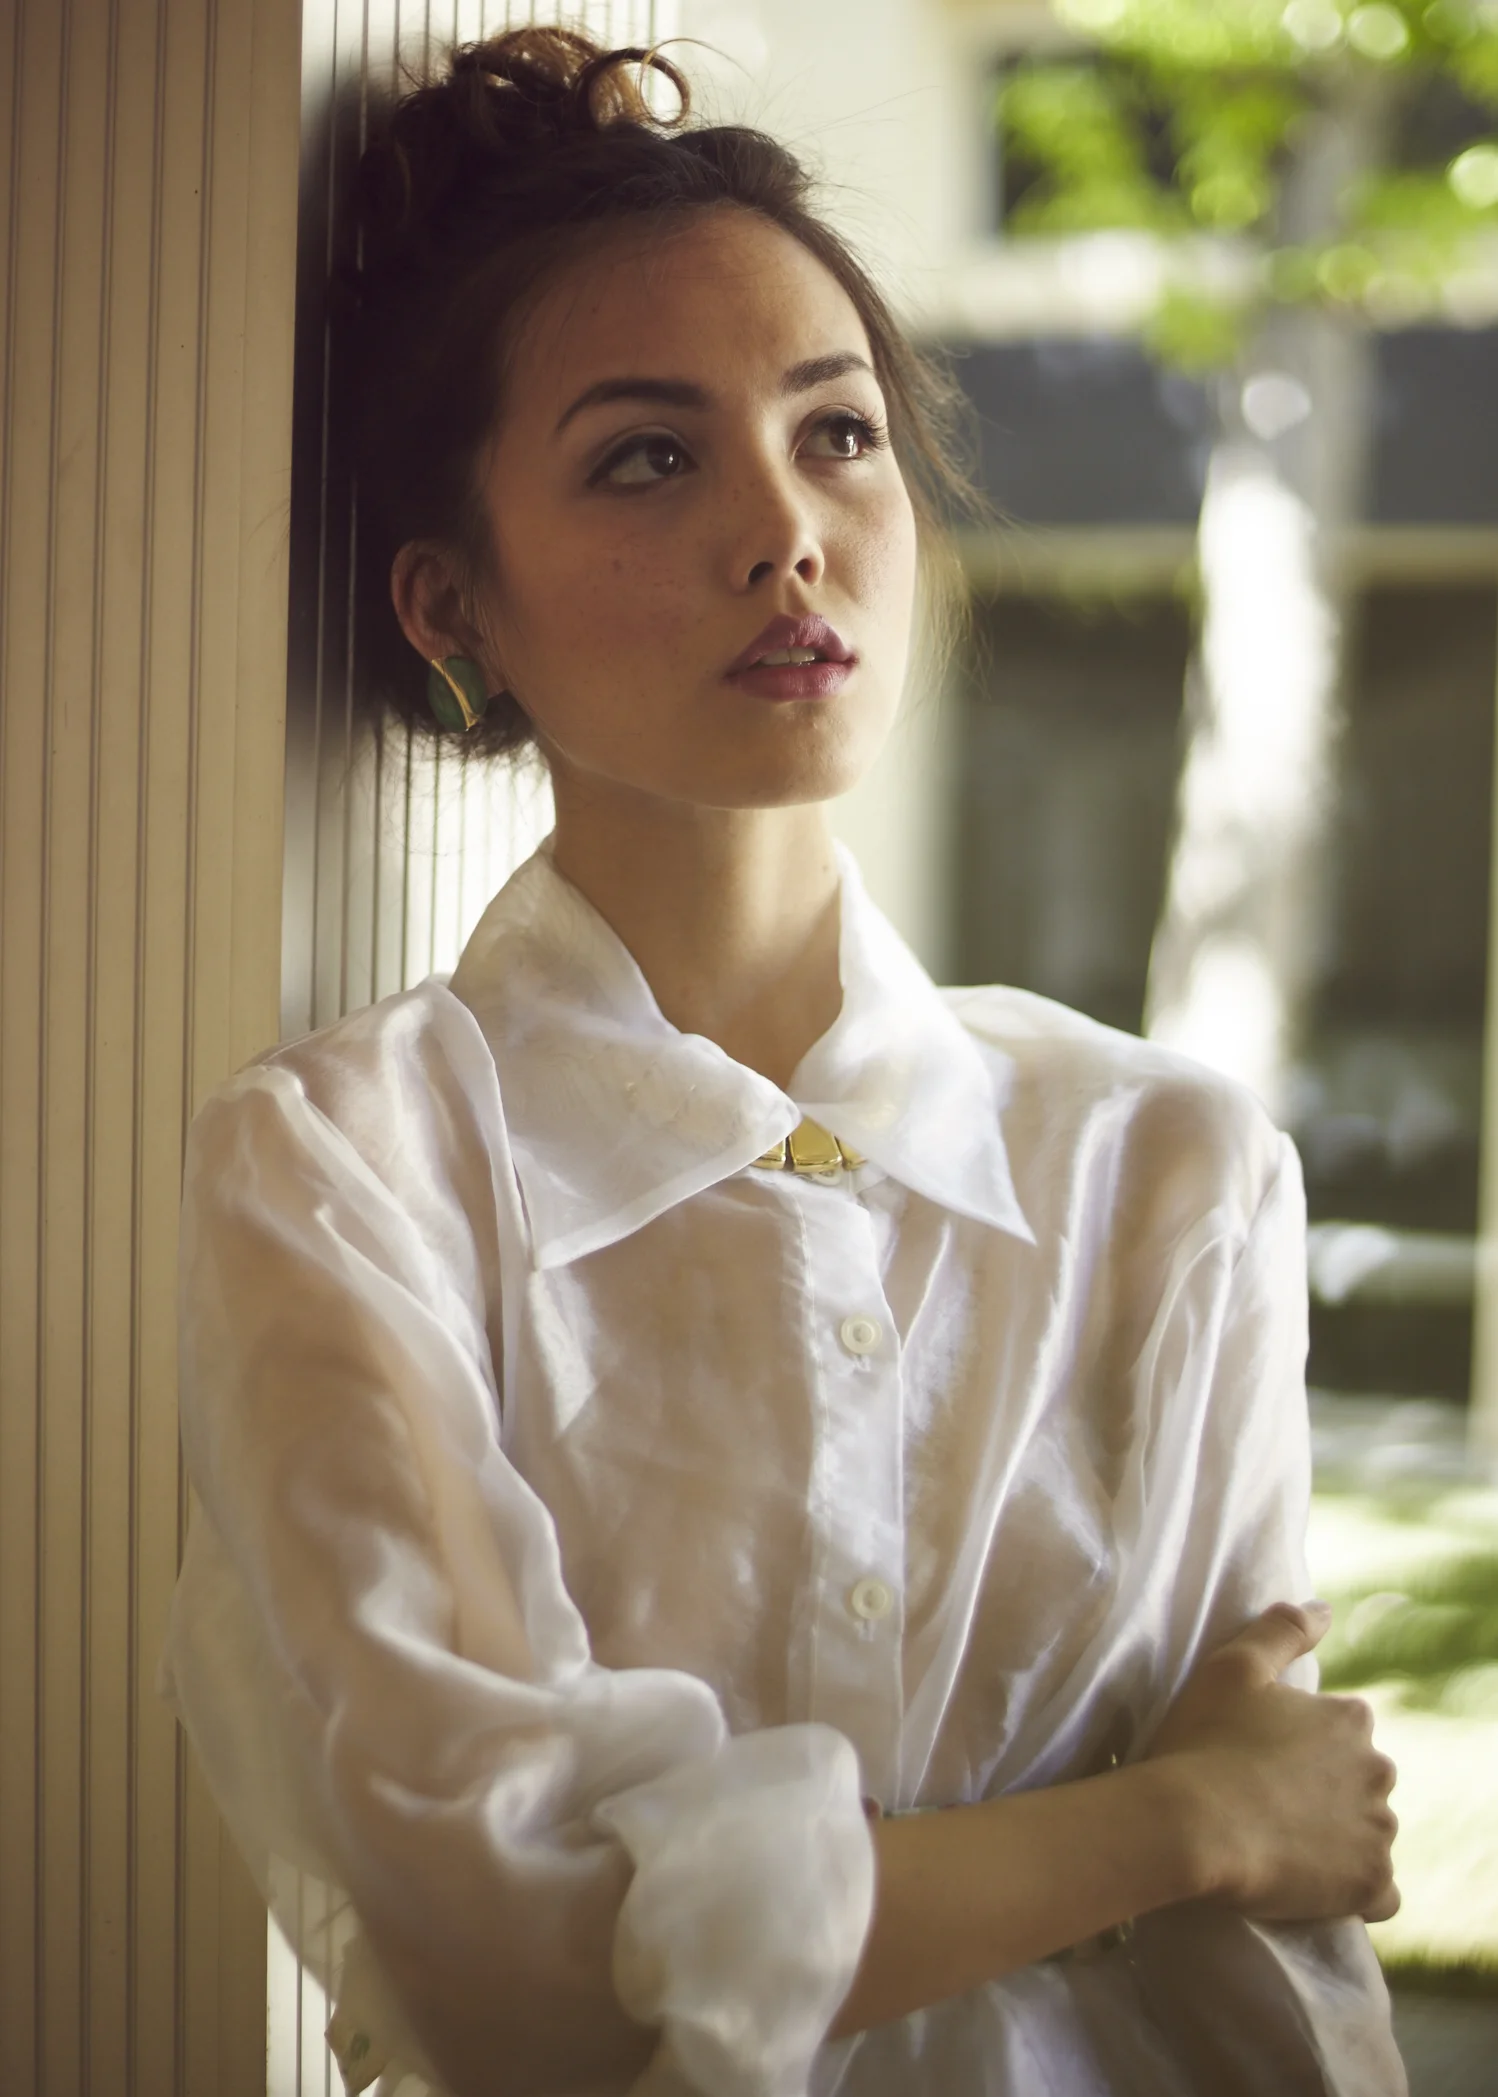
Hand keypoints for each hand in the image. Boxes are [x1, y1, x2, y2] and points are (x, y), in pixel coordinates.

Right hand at [1144, 1601, 1399, 1924]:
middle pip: (1359, 1783)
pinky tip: (1312, 1885)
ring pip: (1368, 1835)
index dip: (1301, 1747)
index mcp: (1350, 1719)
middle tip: (1267, 1802)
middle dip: (1326, 1792)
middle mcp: (1378, 1771)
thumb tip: (1324, 1610)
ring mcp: (1378, 1832)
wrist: (1192, 1825)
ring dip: (1337, 1840)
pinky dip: (1353, 1890)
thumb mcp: (1231, 1666)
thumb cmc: (1204, 1740)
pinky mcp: (1370, 1885)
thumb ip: (1282, 1629)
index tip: (1261, 1759)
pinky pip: (1378, 1893)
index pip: (1341, 1732)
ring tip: (1281, 1845)